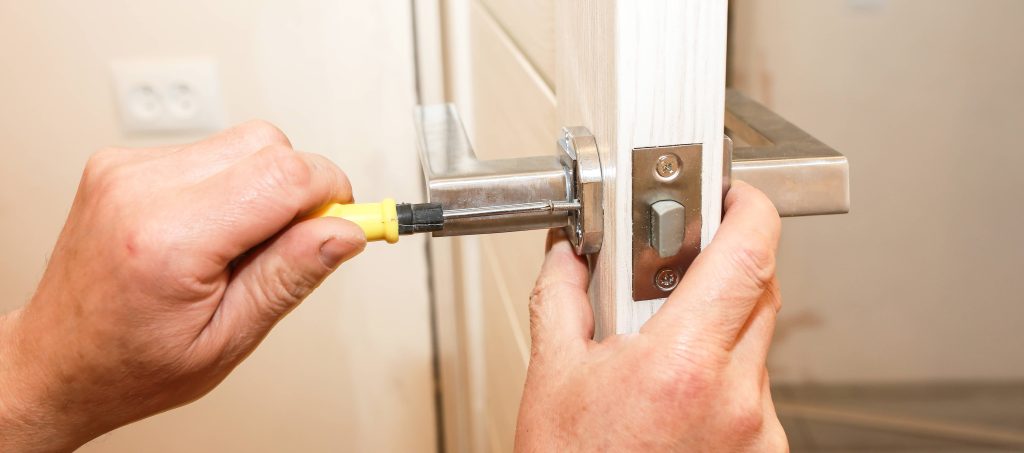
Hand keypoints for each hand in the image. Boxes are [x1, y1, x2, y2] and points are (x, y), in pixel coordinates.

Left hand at [0, 121, 365, 451]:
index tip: (345, 225)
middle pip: (267, 145)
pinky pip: (208, 150)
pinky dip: (229, 183)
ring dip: (262, 186)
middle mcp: (141, 190)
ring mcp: (125, 170)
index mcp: (169, 239)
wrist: (57, 362)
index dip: (331, 195)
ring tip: (241, 244)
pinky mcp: (122, 163)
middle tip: (289, 245)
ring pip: (242, 142)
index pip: (284, 175)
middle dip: (299, 189)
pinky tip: (212, 229)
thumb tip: (346, 231)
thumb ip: (290, 276)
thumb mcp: (228, 339)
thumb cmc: (130, 365)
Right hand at [515, 181, 786, 451]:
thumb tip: (567, 254)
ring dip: (721, 327)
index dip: (752, 210)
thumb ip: (562, 297)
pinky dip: (726, 374)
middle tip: (680, 269)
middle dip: (726, 267)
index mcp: (681, 365)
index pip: (749, 257)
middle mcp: (735, 399)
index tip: (739, 195)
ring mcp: (756, 432)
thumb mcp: (554, 377)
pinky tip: (680, 395)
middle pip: (761, 293)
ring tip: (665, 351)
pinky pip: (756, 389)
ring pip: (759, 342)